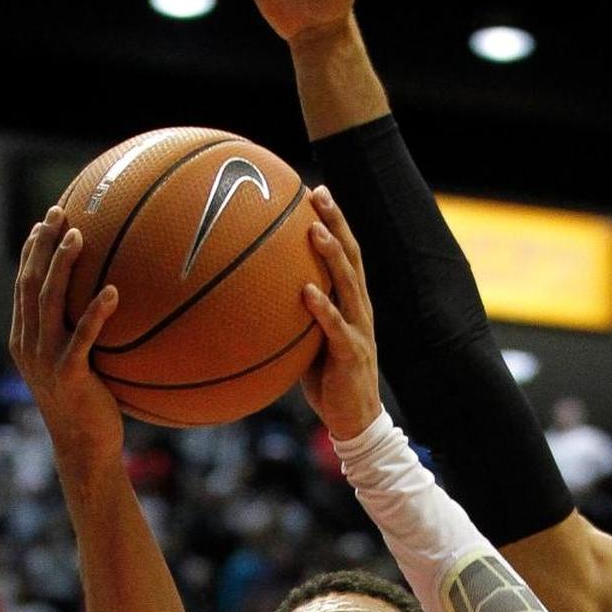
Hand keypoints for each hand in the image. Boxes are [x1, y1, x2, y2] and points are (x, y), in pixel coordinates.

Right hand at [8, 206, 123, 475]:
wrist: (84, 448)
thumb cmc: (90, 407)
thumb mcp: (80, 366)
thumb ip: (82, 336)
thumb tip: (114, 304)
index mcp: (25, 339)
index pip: (23, 285)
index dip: (32, 251)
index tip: (45, 222)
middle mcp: (28, 344)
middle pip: (30, 283)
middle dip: (43, 245)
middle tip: (59, 212)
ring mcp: (45, 359)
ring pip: (48, 301)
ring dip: (63, 266)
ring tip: (80, 236)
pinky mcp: (68, 375)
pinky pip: (82, 337)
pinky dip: (95, 313)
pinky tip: (113, 292)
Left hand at [298, 186, 381, 439]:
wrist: (354, 420)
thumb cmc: (327, 381)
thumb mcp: (307, 342)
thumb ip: (291, 318)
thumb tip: (251, 300)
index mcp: (352, 303)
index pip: (346, 254)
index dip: (334, 222)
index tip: (314, 192)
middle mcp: (359, 310)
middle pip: (351, 257)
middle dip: (336, 222)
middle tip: (317, 193)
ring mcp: (358, 330)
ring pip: (349, 283)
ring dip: (332, 254)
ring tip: (314, 229)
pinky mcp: (350, 354)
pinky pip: (336, 326)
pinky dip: (323, 307)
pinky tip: (307, 291)